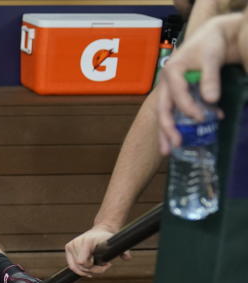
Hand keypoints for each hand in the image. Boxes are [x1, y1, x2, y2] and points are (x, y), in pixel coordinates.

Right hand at [64, 224, 129, 277]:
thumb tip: (127, 258)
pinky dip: (78, 269)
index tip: (105, 265)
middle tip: (102, 268)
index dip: (93, 268)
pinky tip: (87, 269)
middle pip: (80, 266)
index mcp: (87, 241)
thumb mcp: (116, 244)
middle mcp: (77, 242)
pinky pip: (70, 264)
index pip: (83, 262)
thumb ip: (124, 251)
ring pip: (75, 267)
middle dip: (92, 270)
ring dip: (85, 271)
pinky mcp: (68, 248)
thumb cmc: (107, 238)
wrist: (100, 231)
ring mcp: (71, 245)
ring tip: (95, 268)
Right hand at [156, 13, 242, 152]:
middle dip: (168, 129)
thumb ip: (210, 78)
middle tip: (175, 145)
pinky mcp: (177, 95)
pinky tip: (188, 136)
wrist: (210, 37)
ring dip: (167, 133)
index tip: (202, 118)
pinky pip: (175, 113)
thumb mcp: (212, 57)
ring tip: (168, 151)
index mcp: (171, 71)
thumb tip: (211, 101)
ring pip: (165, 115)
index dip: (188, 108)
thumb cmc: (210, 44)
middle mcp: (166, 83)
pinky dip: (180, 125)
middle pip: (163, 109)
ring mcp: (170, 91)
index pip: (177, 95)